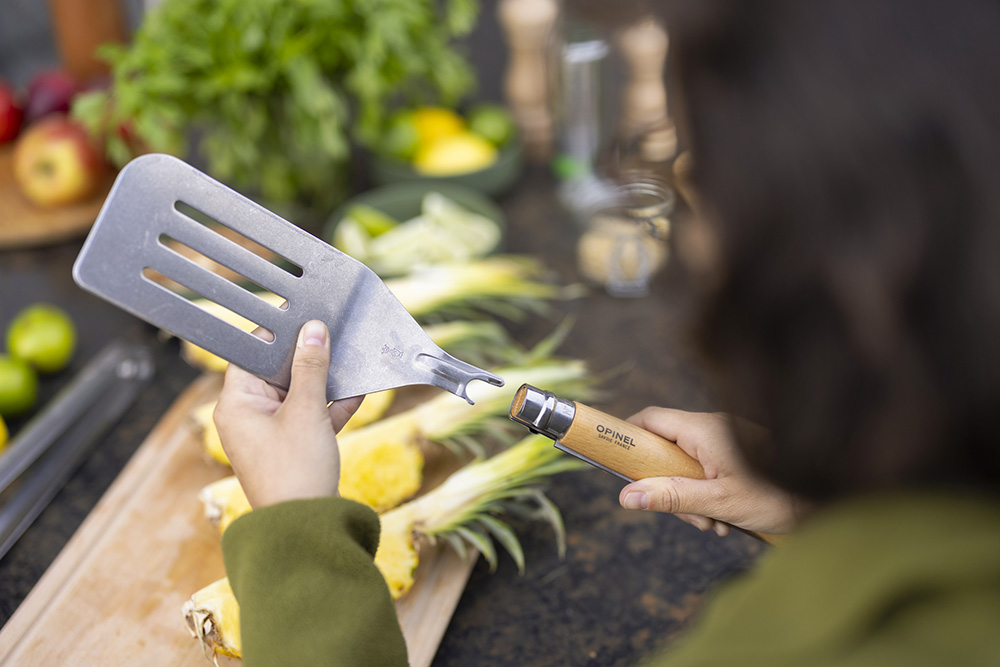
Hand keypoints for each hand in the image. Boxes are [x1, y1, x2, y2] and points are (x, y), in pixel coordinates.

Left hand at [213, 320, 362, 508]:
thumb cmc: (295, 471)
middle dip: (309, 358)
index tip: (303, 317)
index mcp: (236, 405)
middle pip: (278, 372)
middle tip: (333, 336)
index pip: (252, 355)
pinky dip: (330, 406)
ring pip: (298, 394)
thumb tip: (312, 330)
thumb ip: (311, 367)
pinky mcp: (292, 448)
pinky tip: (356, 393)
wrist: (305, 529)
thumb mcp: (306, 411)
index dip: (278, 335)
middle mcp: (248, 417)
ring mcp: (270, 434)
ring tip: (350, 363)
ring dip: (324, 382)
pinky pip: (310, 416)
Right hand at [617, 408, 803, 534]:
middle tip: (684, 515)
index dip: (628, 435)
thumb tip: (625, 497)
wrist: (832, 498)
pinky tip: (725, 520)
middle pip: (667, 448)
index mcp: (705, 429)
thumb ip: (670, 497)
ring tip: (712, 524)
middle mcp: (714, 428)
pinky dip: (708, 495)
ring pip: (688, 465)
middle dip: (667, 485)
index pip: (651, 418)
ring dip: (690, 497)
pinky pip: (708, 470)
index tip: (617, 461)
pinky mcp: (739, 454)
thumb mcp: (718, 502)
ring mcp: (728, 441)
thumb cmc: (780, 495)